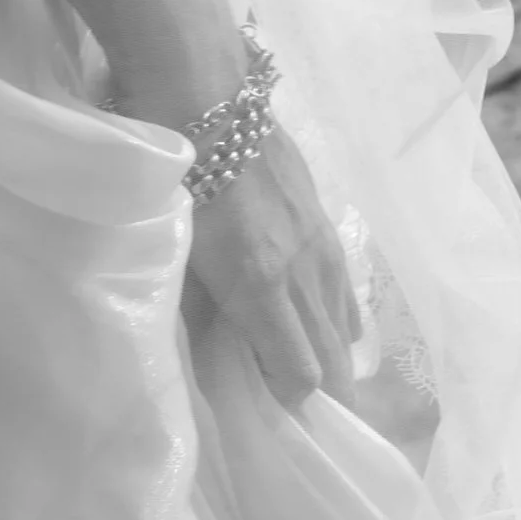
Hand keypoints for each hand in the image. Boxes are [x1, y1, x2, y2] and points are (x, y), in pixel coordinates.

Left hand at [184, 121, 361, 409]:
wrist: (204, 92)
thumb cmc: (175, 177)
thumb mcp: (176, 252)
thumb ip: (197, 309)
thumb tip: (213, 356)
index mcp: (261, 286)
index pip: (300, 372)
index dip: (290, 403)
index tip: (272, 420)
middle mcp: (302, 273)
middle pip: (333, 358)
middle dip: (327, 396)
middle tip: (313, 427)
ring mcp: (320, 245)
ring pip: (345, 323)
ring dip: (337, 359)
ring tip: (325, 385)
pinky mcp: (324, 221)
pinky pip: (345, 287)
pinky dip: (341, 317)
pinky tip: (335, 326)